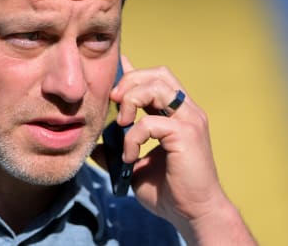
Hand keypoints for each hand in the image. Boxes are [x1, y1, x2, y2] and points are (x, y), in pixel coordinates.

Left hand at [93, 55, 255, 244]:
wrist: (192, 214)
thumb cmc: (168, 191)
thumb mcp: (135, 165)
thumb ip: (118, 149)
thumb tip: (94, 144)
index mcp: (177, 114)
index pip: (157, 80)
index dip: (133, 73)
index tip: (113, 78)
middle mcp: (187, 111)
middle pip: (158, 74)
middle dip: (130, 81)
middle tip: (114, 102)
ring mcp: (190, 120)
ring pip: (157, 86)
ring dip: (132, 99)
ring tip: (122, 123)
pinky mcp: (187, 134)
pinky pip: (150, 122)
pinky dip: (133, 137)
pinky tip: (130, 157)